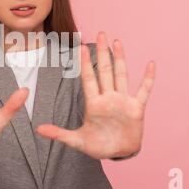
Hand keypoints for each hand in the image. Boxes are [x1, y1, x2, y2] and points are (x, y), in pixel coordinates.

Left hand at [36, 32, 155, 159]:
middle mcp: (108, 98)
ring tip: (117, 42)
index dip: (86, 63)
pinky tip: (151, 64)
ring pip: (122, 75)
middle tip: (101, 34)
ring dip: (120, 59)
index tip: (82, 47)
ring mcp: (123, 101)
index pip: (88, 79)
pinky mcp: (136, 108)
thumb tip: (38, 129)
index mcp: (94, 103)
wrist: (118, 154)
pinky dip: (148, 78)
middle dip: (102, 53)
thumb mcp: (77, 141)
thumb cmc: (98, 146)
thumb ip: (59, 134)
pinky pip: (144, 91)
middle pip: (105, 71)